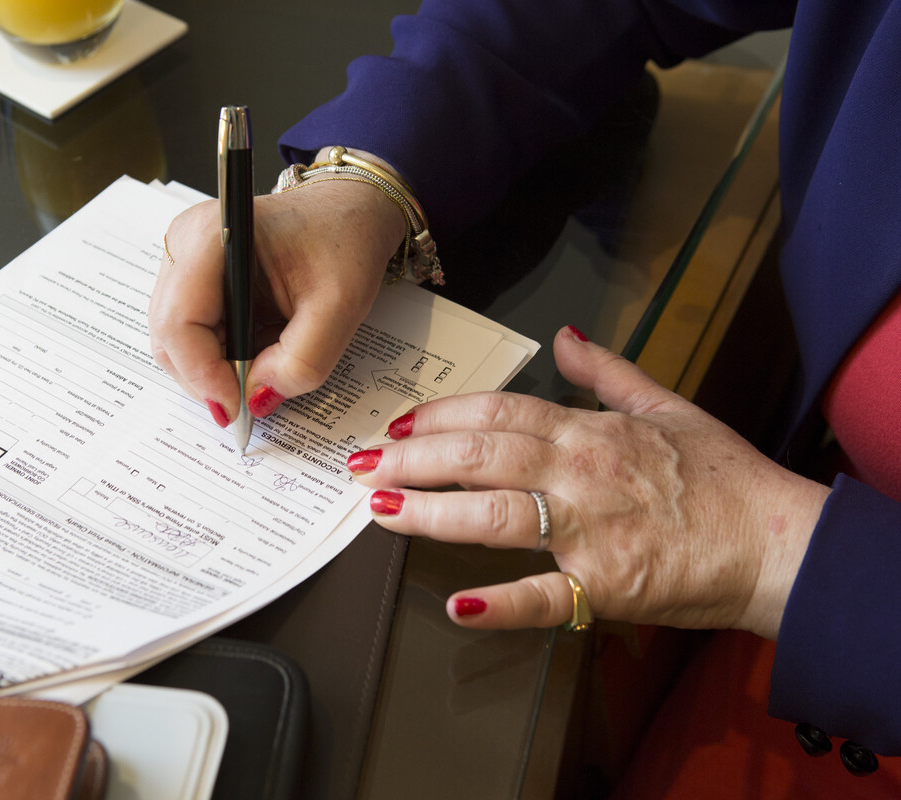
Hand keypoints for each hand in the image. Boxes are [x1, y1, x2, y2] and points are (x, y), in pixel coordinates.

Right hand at [149, 167, 404, 426]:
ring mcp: (182, 261)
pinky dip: (217, 356)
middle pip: (169, 336)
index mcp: (213, 235)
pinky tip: (255, 351)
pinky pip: (189, 333)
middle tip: (251, 398)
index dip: (203, 374)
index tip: (237, 406)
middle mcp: (184, 244)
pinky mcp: (190, 279)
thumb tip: (258, 398)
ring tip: (262, 369)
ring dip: (212, 369)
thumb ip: (304, 360)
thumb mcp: (342, 306)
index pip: (179, 322)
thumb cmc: (343, 242)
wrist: (347, 213)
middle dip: (207, 377)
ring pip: (175, 340)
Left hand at [346, 326, 830, 639]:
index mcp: (591, 432)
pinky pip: (545, 597)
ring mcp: (590, 532)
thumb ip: (609, 373)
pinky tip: (458, 604)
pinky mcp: (606, 588)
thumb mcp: (667, 407)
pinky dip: (501, 604)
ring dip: (431, 514)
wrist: (775, 541)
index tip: (397, 424)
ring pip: (496, 515)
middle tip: (363, 464)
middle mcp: (581, 475)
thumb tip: (567, 339)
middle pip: (480, 457)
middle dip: (413, 459)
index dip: (440, 416)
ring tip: (383, 511)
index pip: (498, 414)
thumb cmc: (721, 476)